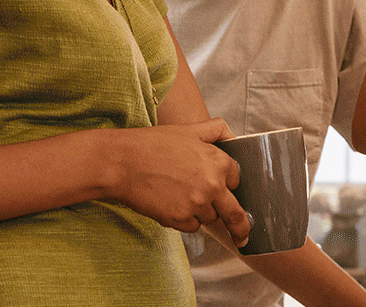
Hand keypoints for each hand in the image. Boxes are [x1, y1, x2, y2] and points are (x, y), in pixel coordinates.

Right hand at [113, 118, 250, 246]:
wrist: (122, 162)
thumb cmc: (151, 145)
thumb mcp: (187, 130)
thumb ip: (215, 130)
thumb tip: (233, 135)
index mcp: (218, 161)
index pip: (236, 179)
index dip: (228, 182)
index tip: (225, 187)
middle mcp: (212, 184)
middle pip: (234, 213)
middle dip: (240, 226)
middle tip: (243, 235)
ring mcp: (197, 203)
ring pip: (209, 218)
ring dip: (199, 212)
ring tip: (178, 195)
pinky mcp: (180, 218)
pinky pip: (191, 227)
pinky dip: (184, 220)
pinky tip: (170, 204)